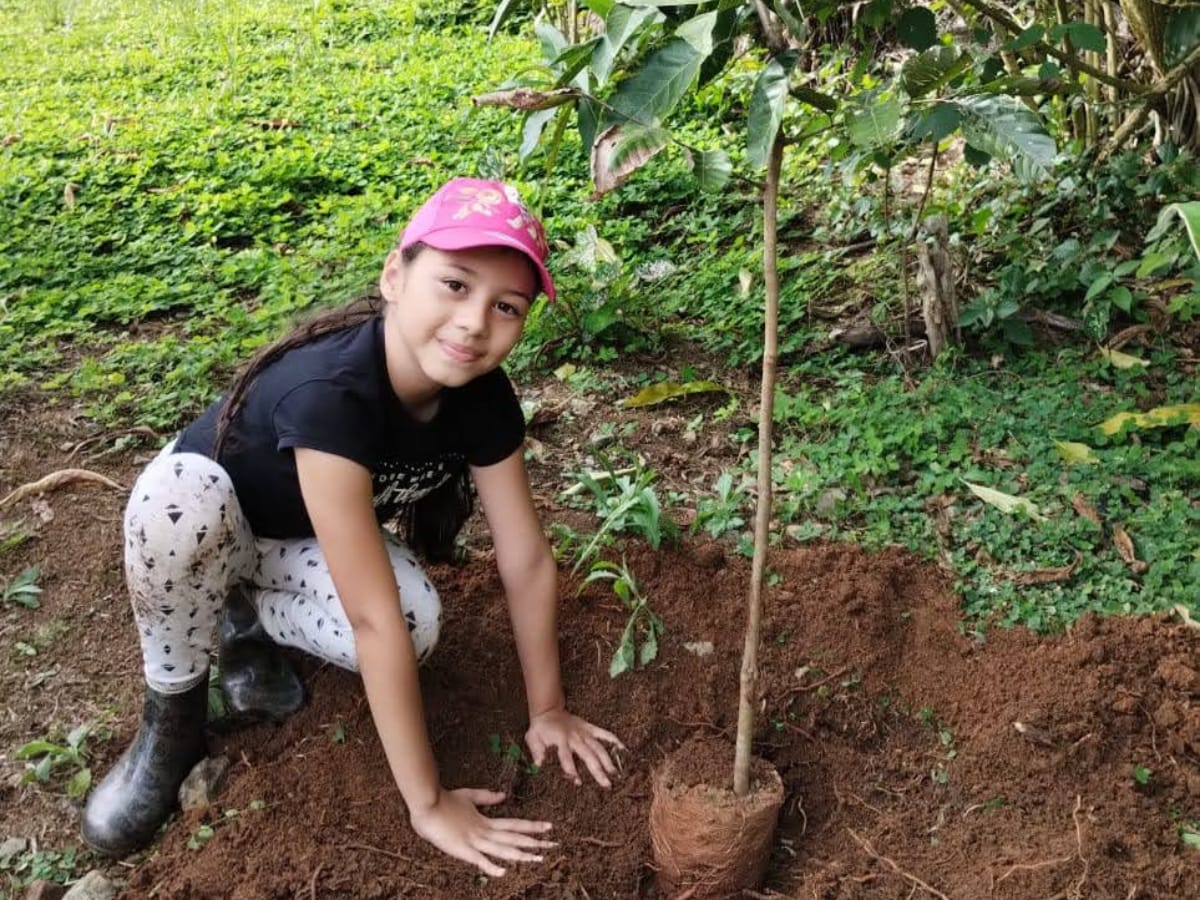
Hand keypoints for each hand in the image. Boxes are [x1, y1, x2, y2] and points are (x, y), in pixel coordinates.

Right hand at [409, 787, 555, 877]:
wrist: (427, 803)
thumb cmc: (445, 800)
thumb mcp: (469, 796)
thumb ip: (487, 797)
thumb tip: (504, 795)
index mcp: (486, 821)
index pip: (515, 824)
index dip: (532, 826)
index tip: (549, 827)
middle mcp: (484, 831)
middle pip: (514, 838)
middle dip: (535, 842)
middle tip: (554, 845)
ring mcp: (474, 841)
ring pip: (503, 849)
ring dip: (521, 854)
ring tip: (539, 858)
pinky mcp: (462, 849)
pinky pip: (479, 860)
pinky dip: (491, 866)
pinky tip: (503, 872)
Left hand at [526, 709, 624, 787]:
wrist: (548, 710)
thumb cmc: (540, 728)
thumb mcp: (533, 738)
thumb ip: (537, 751)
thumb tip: (539, 765)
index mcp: (560, 740)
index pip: (566, 756)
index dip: (571, 769)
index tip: (578, 782)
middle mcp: (575, 737)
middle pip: (588, 755)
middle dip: (597, 770)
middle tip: (606, 784)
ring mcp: (584, 732)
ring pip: (598, 747)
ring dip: (607, 760)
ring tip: (615, 773)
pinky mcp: (590, 728)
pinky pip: (604, 733)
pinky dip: (613, 739)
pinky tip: (623, 748)